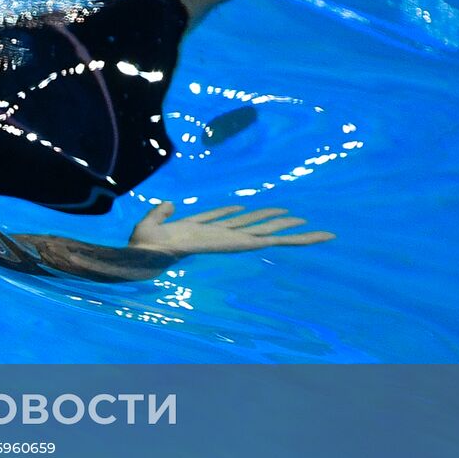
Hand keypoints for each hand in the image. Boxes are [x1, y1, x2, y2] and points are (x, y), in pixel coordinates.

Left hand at [128, 202, 334, 255]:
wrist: (143, 254)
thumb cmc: (142, 243)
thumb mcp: (151, 221)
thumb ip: (161, 212)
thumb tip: (171, 203)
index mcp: (202, 229)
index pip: (226, 219)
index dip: (239, 213)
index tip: (251, 209)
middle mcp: (219, 235)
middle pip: (254, 226)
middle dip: (277, 223)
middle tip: (303, 220)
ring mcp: (227, 240)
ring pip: (266, 234)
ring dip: (291, 232)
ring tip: (316, 229)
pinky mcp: (231, 244)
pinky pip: (261, 240)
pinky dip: (282, 238)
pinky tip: (298, 232)